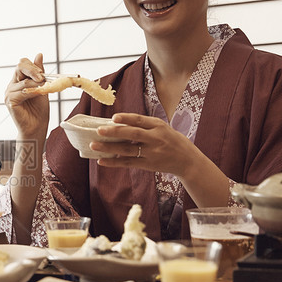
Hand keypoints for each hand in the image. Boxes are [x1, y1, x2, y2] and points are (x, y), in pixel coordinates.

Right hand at [4, 53, 49, 139]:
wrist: (37, 127)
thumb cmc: (39, 110)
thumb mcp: (42, 87)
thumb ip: (39, 73)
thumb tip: (39, 54)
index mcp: (19, 80)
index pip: (23, 64)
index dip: (33, 65)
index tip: (43, 73)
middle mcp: (12, 85)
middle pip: (20, 66)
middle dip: (33, 70)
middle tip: (43, 77)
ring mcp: (9, 93)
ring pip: (23, 80)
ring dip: (36, 84)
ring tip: (44, 90)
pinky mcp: (10, 101)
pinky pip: (22, 91)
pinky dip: (32, 92)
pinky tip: (38, 95)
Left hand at [92, 113, 231, 206]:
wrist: (187, 161)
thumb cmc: (172, 141)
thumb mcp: (163, 128)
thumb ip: (145, 125)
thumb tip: (118, 123)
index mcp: (159, 126)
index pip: (140, 120)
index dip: (126, 118)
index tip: (113, 117)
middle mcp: (155, 139)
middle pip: (132, 134)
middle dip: (114, 132)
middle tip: (98, 130)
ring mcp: (151, 153)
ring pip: (127, 150)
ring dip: (109, 148)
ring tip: (94, 145)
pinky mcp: (148, 165)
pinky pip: (128, 163)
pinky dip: (114, 162)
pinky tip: (102, 161)